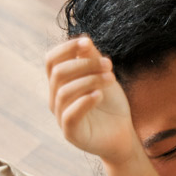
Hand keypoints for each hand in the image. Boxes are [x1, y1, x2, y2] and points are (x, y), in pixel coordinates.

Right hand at [46, 38, 135, 163]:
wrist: (122, 135)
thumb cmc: (111, 106)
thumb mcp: (104, 78)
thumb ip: (93, 60)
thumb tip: (85, 39)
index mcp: (60, 83)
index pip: (52, 60)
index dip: (67, 49)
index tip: (87, 42)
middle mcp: (56, 98)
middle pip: (58, 73)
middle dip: (84, 65)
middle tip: (108, 64)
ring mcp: (61, 116)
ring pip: (64, 92)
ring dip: (89, 81)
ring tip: (111, 78)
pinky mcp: (71, 133)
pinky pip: (69, 115)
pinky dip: (84, 102)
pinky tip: (99, 95)